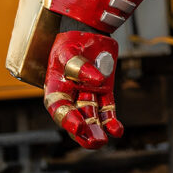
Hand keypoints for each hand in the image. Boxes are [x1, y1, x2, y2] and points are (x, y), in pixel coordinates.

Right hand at [44, 30, 122, 147]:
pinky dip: (111, 121)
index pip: (59, 107)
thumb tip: (98, 81)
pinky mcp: (104, 92)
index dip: (67, 118)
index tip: (79, 126)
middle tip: (94, 142)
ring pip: (92, 117)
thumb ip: (78, 66)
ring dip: (97, 130)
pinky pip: (107, 110)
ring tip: (103, 142)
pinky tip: (117, 131)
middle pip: (76, 117)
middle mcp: (70, 95)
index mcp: (55, 87)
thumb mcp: (68, 51)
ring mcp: (88, 94)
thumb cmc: (72, 41)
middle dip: (84, 132)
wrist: (87, 30)